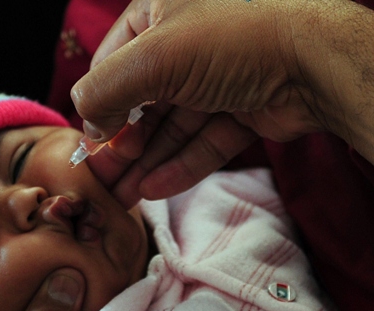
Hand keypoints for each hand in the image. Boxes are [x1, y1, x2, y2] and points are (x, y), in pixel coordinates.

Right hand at [72, 0, 373, 206]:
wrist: (316, 62)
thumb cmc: (235, 39)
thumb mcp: (153, 58)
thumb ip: (104, 90)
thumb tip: (89, 127)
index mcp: (160, 11)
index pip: (112, 62)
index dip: (99, 105)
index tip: (92, 143)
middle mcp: (186, 42)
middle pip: (142, 101)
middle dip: (124, 144)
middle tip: (105, 179)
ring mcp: (216, 76)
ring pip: (172, 126)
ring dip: (147, 162)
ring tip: (124, 196)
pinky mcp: (240, 106)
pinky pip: (202, 139)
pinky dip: (180, 164)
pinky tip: (156, 188)